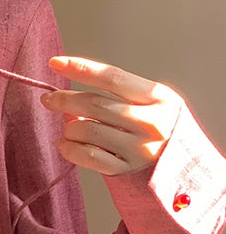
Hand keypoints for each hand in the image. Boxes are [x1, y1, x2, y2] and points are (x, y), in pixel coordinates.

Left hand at [40, 56, 183, 175]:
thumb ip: (117, 99)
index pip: (112, 77)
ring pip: (88, 131)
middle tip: (49, 100)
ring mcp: (139, 149)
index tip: (55, 63)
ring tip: (68, 129)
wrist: (186, 170)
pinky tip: (64, 145)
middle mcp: (150, 122)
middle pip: (96, 104)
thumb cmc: (163, 132)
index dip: (81, 68)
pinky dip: (70, 149)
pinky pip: (89, 157)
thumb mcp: (152, 106)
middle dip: (65, 100)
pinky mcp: (127, 171)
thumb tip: (70, 101)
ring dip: (69, 128)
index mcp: (158, 98)